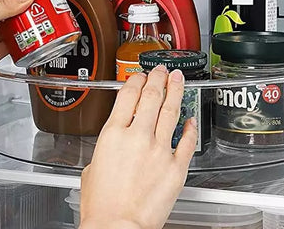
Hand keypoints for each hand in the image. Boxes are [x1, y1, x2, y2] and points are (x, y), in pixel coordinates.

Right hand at [80, 65, 196, 228]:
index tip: (140, 75)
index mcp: (114, 134)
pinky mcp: (176, 166)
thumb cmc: (102, 205)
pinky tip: (191, 118)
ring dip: (175, 90)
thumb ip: (107, 149)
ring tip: (178, 78)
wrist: (117, 228)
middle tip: (162, 70)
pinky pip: (187, 141)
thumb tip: (116, 143)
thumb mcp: (92, 168)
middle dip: (158, 78)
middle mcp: (138, 137)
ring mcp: (159, 149)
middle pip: (152, 96)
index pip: (128, 96)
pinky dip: (190, 127)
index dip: (136, 80)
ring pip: (171, 110)